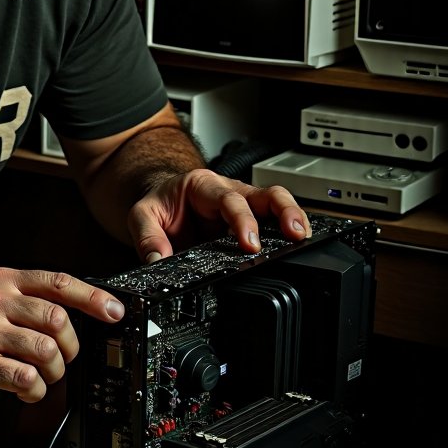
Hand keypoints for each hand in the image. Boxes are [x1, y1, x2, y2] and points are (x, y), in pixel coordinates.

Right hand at [0, 267, 124, 411]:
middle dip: (71, 347)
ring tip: (42, 377)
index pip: (58, 283)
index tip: (115, 312)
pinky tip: (25, 391)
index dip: (94, 298)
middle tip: (63, 359)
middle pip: (58, 320)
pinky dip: (35, 390)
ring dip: (54, 371)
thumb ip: (23, 299)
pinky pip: (26, 378)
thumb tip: (75, 311)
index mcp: (1, 282)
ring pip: (46, 351)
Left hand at [128, 167, 310, 264]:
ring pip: (277, 204)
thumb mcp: (142, 216)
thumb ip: (148, 237)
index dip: (242, 219)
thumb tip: (158, 261)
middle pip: (265, 194)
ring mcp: (245, 206)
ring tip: (304, 238)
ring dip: (293, 219)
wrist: (164, 201)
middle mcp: (229, 192)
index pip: (228, 199)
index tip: (249, 242)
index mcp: (203, 186)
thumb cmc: (161, 204)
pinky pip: (274, 223)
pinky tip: (297, 245)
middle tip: (294, 233)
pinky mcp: (251, 222)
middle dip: (284, 212)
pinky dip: (286, 232)